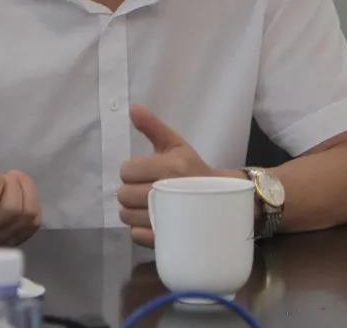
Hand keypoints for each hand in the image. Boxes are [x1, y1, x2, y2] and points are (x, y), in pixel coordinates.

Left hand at [117, 105, 231, 246]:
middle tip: (147, 188)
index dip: (133, 171)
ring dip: (133, 210)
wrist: (223, 199)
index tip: (147, 172)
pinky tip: (154, 220)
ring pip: (126, 215)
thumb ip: (152, 126)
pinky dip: (140, 229)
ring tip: (150, 204)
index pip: (126, 170)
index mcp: (170, 166)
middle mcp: (168, 192)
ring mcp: (168, 217)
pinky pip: (135, 235)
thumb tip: (132, 108)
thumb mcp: (176, 144)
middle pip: (123, 194)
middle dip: (131, 190)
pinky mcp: (167, 237)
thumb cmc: (194, 169)